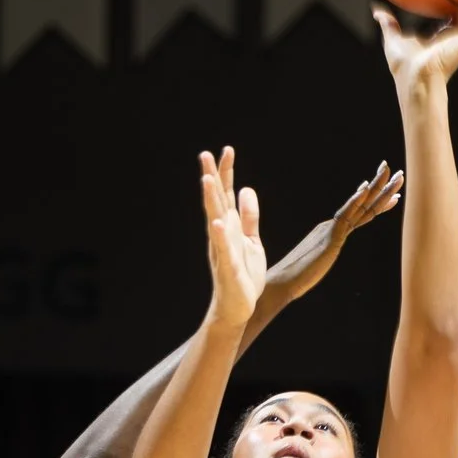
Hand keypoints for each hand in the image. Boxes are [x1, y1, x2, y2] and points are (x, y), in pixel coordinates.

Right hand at [197, 147, 266, 326]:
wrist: (238, 308)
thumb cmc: (243, 276)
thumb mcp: (252, 241)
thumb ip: (249, 217)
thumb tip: (246, 189)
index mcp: (229, 227)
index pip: (226, 194)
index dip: (226, 172)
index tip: (227, 149)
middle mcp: (221, 234)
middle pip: (216, 201)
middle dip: (211, 178)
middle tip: (205, 154)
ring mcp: (222, 249)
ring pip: (215, 220)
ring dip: (211, 200)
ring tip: (207, 179)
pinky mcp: (228, 267)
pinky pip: (223, 249)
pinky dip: (220, 236)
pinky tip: (217, 222)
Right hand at [259, 162, 403, 306]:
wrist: (281, 283)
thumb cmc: (297, 278)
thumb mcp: (319, 264)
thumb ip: (323, 256)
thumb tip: (323, 256)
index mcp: (332, 231)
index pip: (360, 214)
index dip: (377, 201)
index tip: (392, 193)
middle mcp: (333, 226)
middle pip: (363, 204)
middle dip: (382, 187)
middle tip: (398, 173)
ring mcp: (332, 230)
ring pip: (360, 206)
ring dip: (378, 190)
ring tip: (394, 175)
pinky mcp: (329, 238)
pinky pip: (345, 216)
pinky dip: (355, 201)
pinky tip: (365, 189)